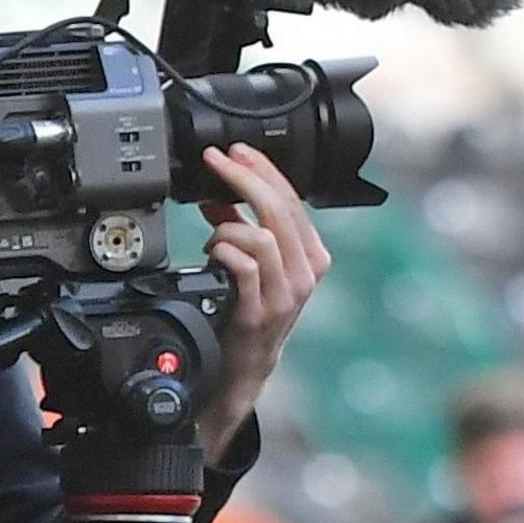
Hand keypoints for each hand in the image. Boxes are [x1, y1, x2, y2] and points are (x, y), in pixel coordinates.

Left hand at [193, 143, 331, 465]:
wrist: (241, 372)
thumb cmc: (246, 317)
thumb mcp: (252, 266)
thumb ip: (239, 228)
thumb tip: (217, 192)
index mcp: (311, 256)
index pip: (293, 199)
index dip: (263, 169)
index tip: (235, 151)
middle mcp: (306, 273)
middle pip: (281, 210)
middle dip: (245, 178)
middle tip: (217, 161)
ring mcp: (287, 294)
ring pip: (265, 236)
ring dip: (230, 224)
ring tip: (212, 229)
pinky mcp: (262, 312)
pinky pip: (245, 267)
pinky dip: (224, 250)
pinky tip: (212, 252)